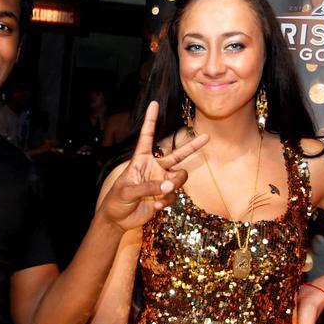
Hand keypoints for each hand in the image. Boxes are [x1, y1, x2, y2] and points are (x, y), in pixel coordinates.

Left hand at [97, 101, 207, 231]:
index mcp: (140, 160)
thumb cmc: (117, 200)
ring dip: (175, 184)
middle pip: (177, 155)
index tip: (154, 103)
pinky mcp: (164, 196)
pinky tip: (153, 206)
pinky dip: (165, 201)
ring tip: (163, 191)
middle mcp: (154, 168)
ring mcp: (160, 182)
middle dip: (192, 146)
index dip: (150, 120)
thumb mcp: (128, 191)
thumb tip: (170, 185)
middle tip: (207, 137)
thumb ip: (149, 187)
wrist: (118, 219)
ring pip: (179, 177)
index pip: (147, 136)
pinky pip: (173, 195)